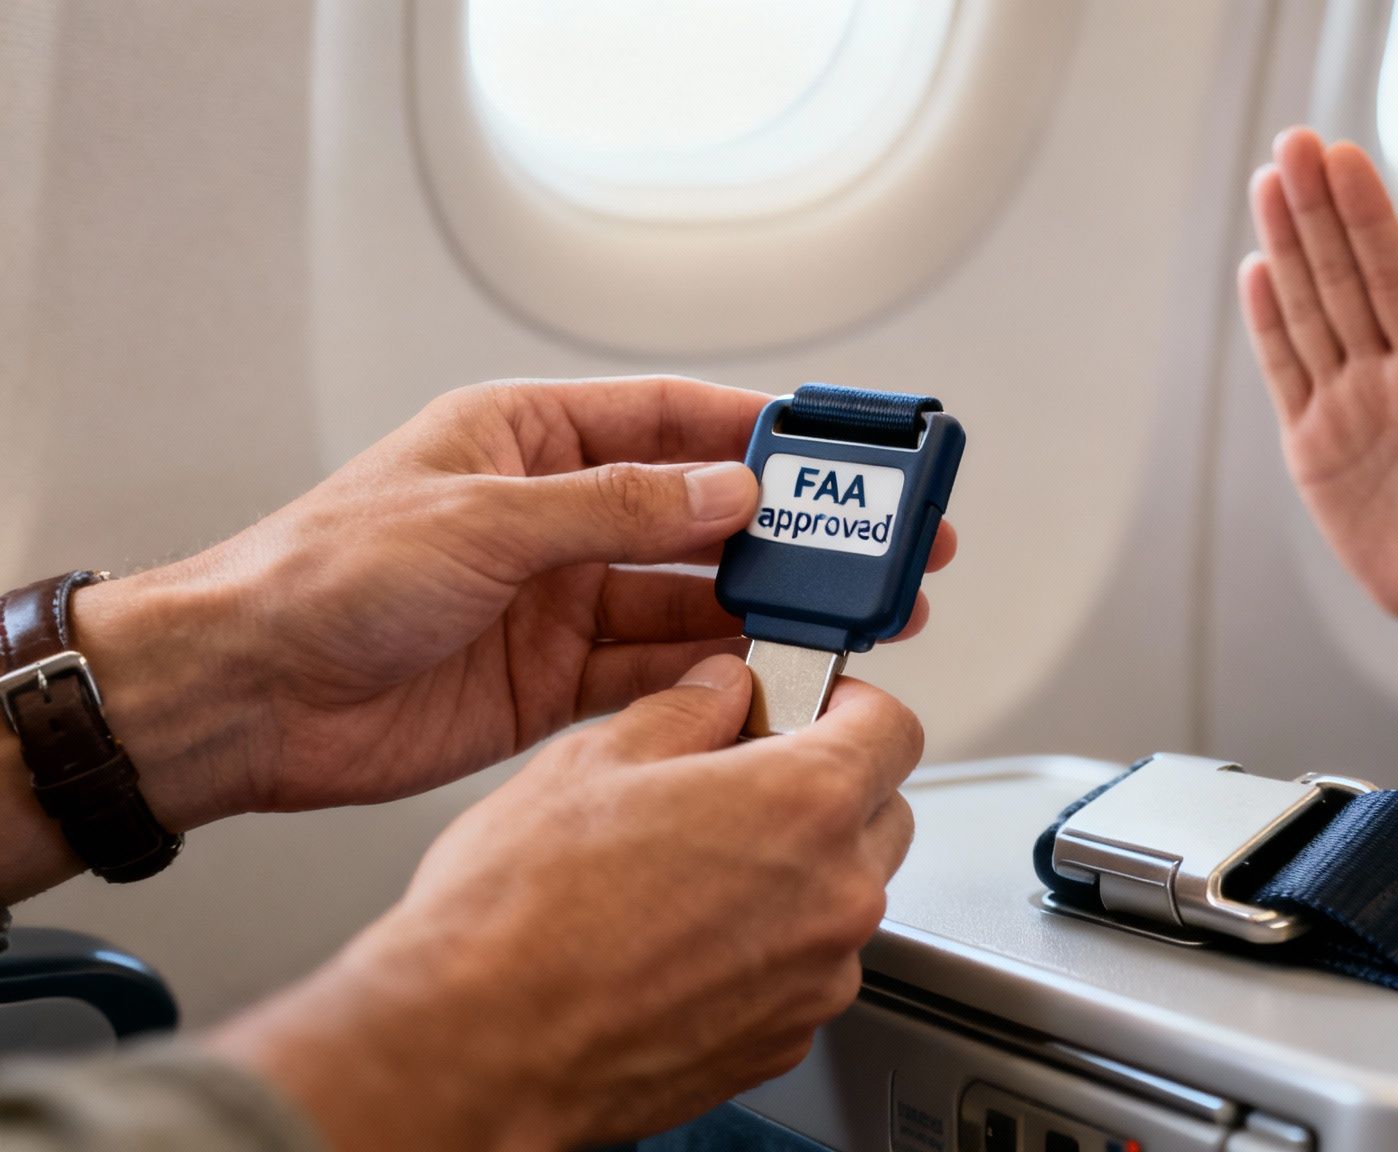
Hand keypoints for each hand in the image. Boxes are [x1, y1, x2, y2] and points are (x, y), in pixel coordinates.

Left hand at [68, 376, 955, 827]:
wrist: (244, 698)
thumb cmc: (316, 577)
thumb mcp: (484, 521)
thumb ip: (618, 509)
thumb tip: (724, 494)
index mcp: (527, 441)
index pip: (671, 420)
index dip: (759, 433)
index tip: (835, 451)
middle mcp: (552, 519)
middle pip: (698, 516)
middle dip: (787, 533)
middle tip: (871, 549)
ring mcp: (557, 603)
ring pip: (688, 599)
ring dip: (760, 608)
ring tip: (839, 616)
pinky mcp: (552, 683)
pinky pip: (654, 674)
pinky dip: (708, 678)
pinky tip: (759, 675)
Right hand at [208, 655, 922, 1149]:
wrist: (475, 1051)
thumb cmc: (517, 916)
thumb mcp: (593, 760)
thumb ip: (685, 710)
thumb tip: (721, 689)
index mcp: (805, 803)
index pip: (893, 727)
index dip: (848, 706)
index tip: (806, 708)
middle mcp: (834, 894)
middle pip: (882, 813)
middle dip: (826, 789)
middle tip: (740, 784)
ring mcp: (816, 978)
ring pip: (844, 897)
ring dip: (798, 873)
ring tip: (692, 872)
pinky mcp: (785, 1040)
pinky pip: (806, 970)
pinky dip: (769, 947)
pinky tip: (682, 939)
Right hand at [1237, 129, 1397, 659]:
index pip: (1395, 281)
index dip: (1369, 222)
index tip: (1345, 161)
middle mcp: (1387, 374)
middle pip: (1344, 279)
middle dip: (1319, 211)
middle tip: (1294, 143)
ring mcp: (1347, 403)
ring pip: (1309, 311)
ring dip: (1286, 248)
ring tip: (1267, 183)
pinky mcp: (1312, 443)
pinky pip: (1285, 373)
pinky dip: (1268, 323)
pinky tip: (1255, 270)